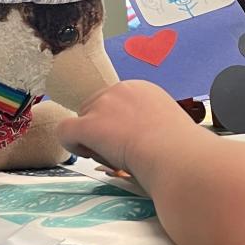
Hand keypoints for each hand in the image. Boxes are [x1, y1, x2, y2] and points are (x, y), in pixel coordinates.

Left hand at [55, 80, 191, 172]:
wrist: (176, 155)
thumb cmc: (179, 148)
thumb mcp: (167, 125)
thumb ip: (151, 122)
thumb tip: (144, 135)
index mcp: (142, 89)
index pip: (114, 100)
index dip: (115, 120)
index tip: (126, 138)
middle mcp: (121, 90)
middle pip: (94, 107)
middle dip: (100, 127)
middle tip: (115, 149)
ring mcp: (103, 105)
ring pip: (81, 119)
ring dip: (89, 137)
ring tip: (108, 156)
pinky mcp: (89, 125)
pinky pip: (65, 131)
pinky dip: (72, 143)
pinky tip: (86, 154)